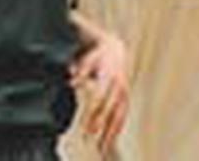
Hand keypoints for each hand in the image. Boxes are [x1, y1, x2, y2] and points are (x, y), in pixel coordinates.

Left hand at [70, 33, 128, 155]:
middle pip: (108, 108)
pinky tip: (111, 141)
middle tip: (88, 137)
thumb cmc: (97, 56)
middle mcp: (119, 85)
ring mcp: (124, 93)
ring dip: (110, 132)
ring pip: (118, 115)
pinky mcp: (126, 98)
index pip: (99, 98)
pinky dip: (117, 129)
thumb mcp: (88, 59)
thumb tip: (71, 81)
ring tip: (102, 147)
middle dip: (99, 124)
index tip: (84, 124)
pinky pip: (122, 116)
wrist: (116, 50)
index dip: (92, 112)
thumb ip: (80, 71)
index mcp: (109, 75)